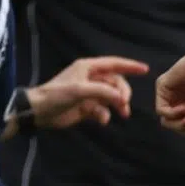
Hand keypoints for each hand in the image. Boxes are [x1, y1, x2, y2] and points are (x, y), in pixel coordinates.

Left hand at [27, 56, 149, 128]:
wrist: (39, 112)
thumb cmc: (56, 95)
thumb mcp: (79, 90)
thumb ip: (102, 92)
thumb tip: (121, 98)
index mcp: (87, 68)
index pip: (113, 64)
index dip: (129, 65)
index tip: (145, 69)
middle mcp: (90, 79)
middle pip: (115, 83)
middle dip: (122, 92)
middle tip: (125, 103)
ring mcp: (88, 93)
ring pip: (111, 97)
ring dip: (118, 105)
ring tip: (123, 114)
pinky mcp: (86, 107)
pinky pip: (102, 110)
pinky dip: (105, 115)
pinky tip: (102, 121)